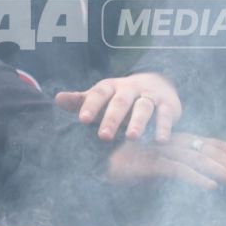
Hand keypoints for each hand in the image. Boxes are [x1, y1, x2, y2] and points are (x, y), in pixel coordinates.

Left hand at [55, 71, 181, 140]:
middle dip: (112, 118)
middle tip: (104, 136)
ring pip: (144, 107)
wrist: (158, 84)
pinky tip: (160, 140)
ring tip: (132, 137)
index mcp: (111, 87)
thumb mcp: (101, 97)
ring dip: (138, 122)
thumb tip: (57, 99)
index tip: (82, 120)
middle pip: (121, 102)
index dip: (91, 105)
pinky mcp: (168, 105)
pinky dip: (163, 127)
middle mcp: (131, 89)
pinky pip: (165, 115)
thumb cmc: (121, 97)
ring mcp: (150, 96)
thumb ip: (80, 101)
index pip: (99, 94)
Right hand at [105, 131, 225, 189]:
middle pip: (213, 152)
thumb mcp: (159, 165)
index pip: (215, 144)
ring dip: (223, 173)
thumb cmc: (128, 162)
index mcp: (180, 140)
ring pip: (199, 161)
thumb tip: (209, 179)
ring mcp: (162, 152)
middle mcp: (175, 142)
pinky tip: (210, 189)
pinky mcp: (148, 164)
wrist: (95, 156)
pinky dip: (194, 179)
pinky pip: (176, 171)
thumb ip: (181, 168)